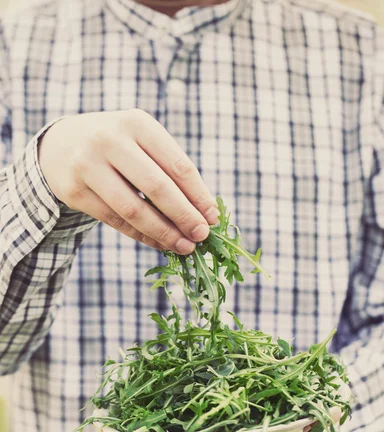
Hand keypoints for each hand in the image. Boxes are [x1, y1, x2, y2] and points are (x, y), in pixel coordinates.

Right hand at [38, 110, 218, 252]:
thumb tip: (205, 213)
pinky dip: (142, 235)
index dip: (199, 195)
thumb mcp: (142, 142)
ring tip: (184, 246)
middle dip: (184, 216)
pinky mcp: (74, 191)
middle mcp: (109, 140)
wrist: (60, 145)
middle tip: (202, 236)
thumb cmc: (118, 146)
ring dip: (164, 233)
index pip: (177, 165)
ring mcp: (88, 165)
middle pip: (157, 187)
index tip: (213, 217)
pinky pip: (116, 220)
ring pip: (134, 209)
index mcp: (137, 123)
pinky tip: (160, 243)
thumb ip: (170, 170)